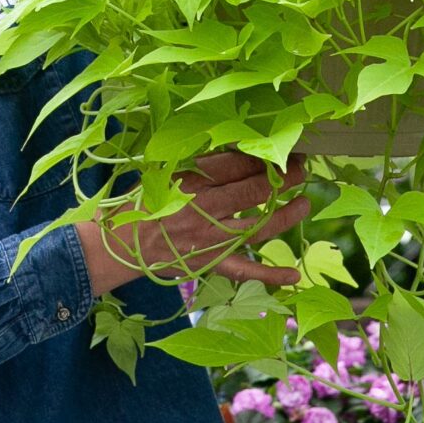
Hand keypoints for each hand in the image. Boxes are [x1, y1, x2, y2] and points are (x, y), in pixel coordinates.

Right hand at [76, 152, 310, 296]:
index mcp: (191, 179)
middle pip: (254, 190)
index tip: (281, 148)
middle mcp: (204, 207)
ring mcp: (209, 238)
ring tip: (305, 203)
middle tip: (302, 170)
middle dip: (284, 178)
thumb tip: (234, 148)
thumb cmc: (140, 201)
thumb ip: (197, 162)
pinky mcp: (210, 263)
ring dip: (286, 215)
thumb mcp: (163, 170)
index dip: (264, 155)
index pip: (238, 163)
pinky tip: (294, 274)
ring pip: (257, 226)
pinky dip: (270, 274)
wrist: (118, 242)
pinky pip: (244, 270)